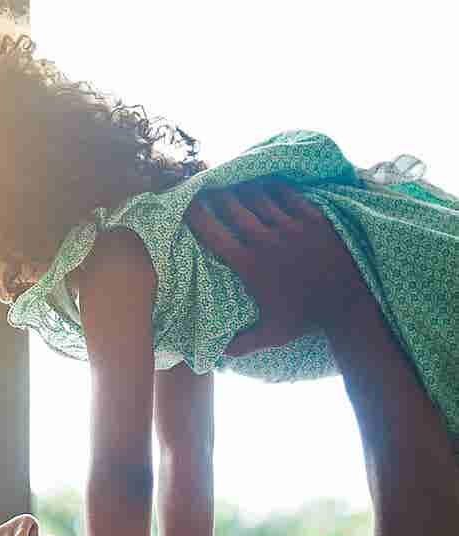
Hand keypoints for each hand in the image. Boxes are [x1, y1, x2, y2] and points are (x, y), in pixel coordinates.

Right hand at [184, 178, 368, 355]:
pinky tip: (266, 181)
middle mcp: (266, 241)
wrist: (349, 303)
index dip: (196, 217)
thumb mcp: (271, 335)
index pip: (214, 235)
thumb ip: (242, 344)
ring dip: (243, 187)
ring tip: (234, 180)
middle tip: (206, 184)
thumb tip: (217, 355)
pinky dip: (274, 186)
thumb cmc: (307, 317)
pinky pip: (288, 195)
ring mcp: (291, 227)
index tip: (185, 206)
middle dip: (216, 194)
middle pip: (233, 208)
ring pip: (259, 197)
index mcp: (249, 266)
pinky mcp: (313, 219)